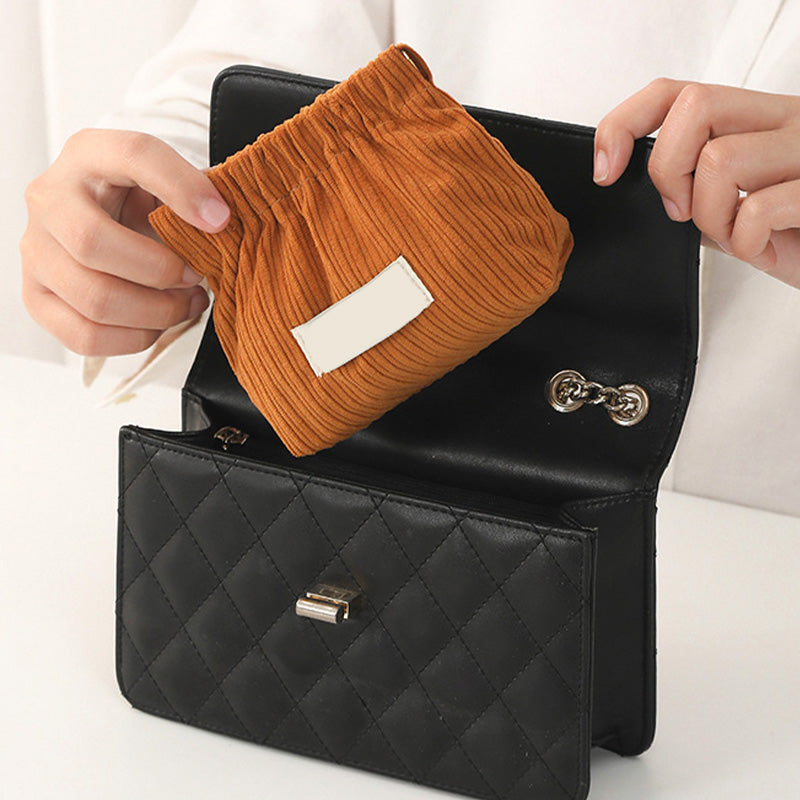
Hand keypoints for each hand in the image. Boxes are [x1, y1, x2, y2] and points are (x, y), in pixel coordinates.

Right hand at [20, 129, 229, 355]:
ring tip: (186, 303)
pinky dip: (135, 338)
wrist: (105, 220)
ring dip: (157, 311)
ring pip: (95, 298)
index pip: (133, 155)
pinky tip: (156, 323)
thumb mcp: (169, 183)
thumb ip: (196, 192)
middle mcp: (49, 199)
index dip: (182, 188)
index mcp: (88, 155)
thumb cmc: (141, 203)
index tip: (221, 219)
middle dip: (161, 271)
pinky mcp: (37, 297)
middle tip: (196, 275)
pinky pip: (86, 335)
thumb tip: (219, 221)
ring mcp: (36, 251)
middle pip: (92, 242)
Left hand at [593, 79, 799, 288]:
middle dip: (669, 170)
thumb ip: (698, 196)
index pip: (676, 92)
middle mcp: (786, 120)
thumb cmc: (797, 236)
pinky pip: (759, 208)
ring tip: (740, 238)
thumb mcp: (736, 212)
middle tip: (685, 213)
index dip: (627, 123)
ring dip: (712, 219)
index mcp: (757, 121)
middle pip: (695, 106)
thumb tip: (646, 196)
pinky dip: (747, 243)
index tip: (606, 171)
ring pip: (720, 160)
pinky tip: (765, 251)